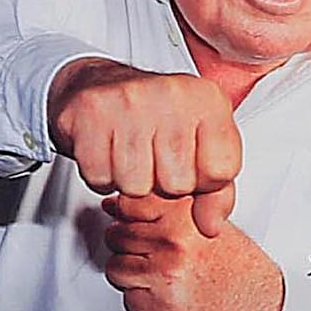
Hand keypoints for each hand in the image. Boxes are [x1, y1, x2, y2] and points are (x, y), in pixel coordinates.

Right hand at [48, 59, 241, 207]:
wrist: (99, 83)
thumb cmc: (156, 119)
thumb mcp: (199, 145)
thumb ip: (216, 190)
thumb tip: (210, 227)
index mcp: (208, 99)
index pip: (219, 173)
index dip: (201, 181)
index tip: (186, 162)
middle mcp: (171, 93)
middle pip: (176, 183)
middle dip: (162, 183)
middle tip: (152, 157)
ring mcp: (128, 100)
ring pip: (136, 186)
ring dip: (130, 182)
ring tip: (129, 155)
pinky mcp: (90, 112)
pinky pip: (100, 177)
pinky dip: (101, 176)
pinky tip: (107, 153)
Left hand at [94, 191, 285, 310]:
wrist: (257, 305)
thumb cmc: (237, 266)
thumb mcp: (209, 221)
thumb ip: (165, 207)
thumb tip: (115, 204)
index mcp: (182, 218)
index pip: (128, 205)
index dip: (125, 213)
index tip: (128, 219)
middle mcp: (171, 246)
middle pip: (116, 236)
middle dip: (126, 243)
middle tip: (146, 250)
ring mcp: (162, 278)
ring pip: (116, 268)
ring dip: (130, 271)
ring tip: (155, 272)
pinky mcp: (157, 308)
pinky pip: (128, 299)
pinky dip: (141, 298)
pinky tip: (162, 292)